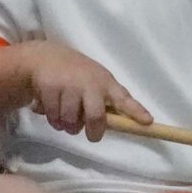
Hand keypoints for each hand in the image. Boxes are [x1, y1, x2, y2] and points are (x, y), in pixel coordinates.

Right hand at [25, 42, 147, 141]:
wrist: (44, 56)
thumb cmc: (76, 72)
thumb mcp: (96, 79)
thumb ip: (106, 99)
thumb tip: (119, 124)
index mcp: (105, 82)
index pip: (123, 98)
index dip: (136, 111)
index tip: (147, 122)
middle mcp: (89, 83)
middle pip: (96, 117)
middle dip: (94, 132)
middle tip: (92, 136)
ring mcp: (68, 85)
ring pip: (70, 121)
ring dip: (68, 126)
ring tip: (66, 118)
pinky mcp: (50, 88)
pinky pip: (53, 117)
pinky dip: (53, 120)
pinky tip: (52, 110)